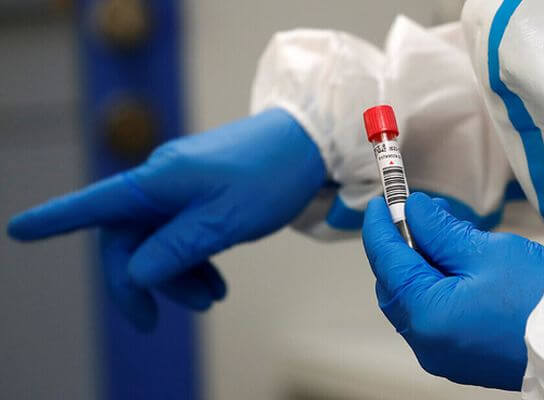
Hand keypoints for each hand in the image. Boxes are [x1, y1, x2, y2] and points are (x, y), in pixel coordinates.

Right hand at [8, 108, 325, 330]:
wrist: (307, 146)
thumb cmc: (270, 175)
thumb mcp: (225, 221)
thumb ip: (177, 248)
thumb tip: (136, 272)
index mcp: (160, 180)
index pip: (98, 204)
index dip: (57, 219)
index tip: (20, 230)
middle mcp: (162, 181)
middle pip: (127, 237)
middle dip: (140, 280)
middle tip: (154, 321)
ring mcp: (181, 186)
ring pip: (157, 239)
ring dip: (176, 275)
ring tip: (212, 298)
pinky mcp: (200, 193)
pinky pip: (181, 232)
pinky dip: (192, 260)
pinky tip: (215, 282)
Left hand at [361, 193, 543, 389]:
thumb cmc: (540, 301)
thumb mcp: (485, 252)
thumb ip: (440, 231)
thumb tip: (415, 211)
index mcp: (425, 314)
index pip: (387, 260)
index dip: (380, 226)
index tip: (380, 204)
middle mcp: (424, 340)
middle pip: (395, 281)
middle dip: (402, 244)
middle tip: (422, 215)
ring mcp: (439, 351)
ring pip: (411, 297)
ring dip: (419, 264)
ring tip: (446, 235)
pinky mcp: (456, 354)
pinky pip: (430, 313)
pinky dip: (433, 286)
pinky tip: (454, 265)